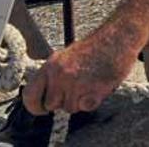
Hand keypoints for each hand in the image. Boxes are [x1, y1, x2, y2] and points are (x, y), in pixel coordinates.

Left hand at [23, 22, 141, 114]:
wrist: (118, 38)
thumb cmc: (96, 47)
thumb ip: (54, 76)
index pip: (30, 95)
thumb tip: (47, 99)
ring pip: (70, 108)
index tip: (42, 110)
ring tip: (91, 83)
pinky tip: (99, 87)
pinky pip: (86, 107)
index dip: (35, 106)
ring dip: (80, 101)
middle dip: (63, 101)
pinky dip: (93, 101)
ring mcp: (76, 83)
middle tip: (77, 89)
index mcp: (51, 65)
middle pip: (52, 105)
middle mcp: (60, 74)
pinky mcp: (92, 90)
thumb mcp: (67, 57)